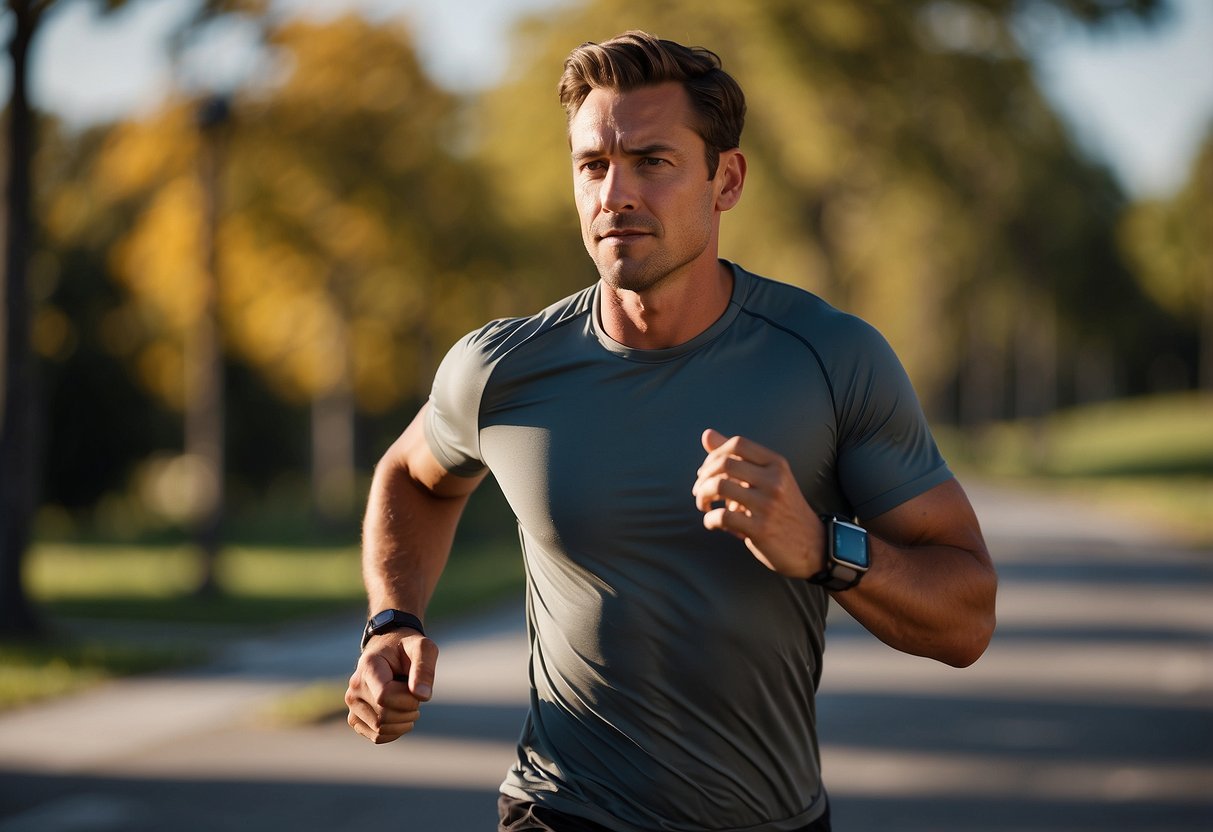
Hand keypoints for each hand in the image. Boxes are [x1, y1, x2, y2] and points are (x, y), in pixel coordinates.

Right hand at [345, 629, 436, 743]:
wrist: (390, 650)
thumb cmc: (408, 648)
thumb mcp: (423, 648)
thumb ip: (425, 668)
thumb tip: (422, 696)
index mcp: (368, 666)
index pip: (384, 697)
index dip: (407, 700)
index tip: (417, 689)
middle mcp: (354, 687)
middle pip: (384, 716)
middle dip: (408, 710)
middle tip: (415, 695)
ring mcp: (352, 705)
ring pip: (380, 730)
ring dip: (403, 722)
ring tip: (408, 704)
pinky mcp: (355, 718)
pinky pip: (377, 737)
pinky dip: (395, 732)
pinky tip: (401, 716)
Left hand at [692, 428, 824, 577]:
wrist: (813, 545)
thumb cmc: (782, 509)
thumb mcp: (768, 478)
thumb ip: (737, 458)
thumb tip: (706, 434)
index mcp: (776, 464)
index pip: (737, 444)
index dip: (714, 454)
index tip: (706, 471)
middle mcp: (774, 480)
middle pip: (724, 463)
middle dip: (703, 477)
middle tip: (699, 491)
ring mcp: (768, 504)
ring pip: (719, 486)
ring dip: (702, 497)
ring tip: (704, 506)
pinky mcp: (760, 529)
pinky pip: (722, 517)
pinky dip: (709, 520)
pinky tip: (712, 523)